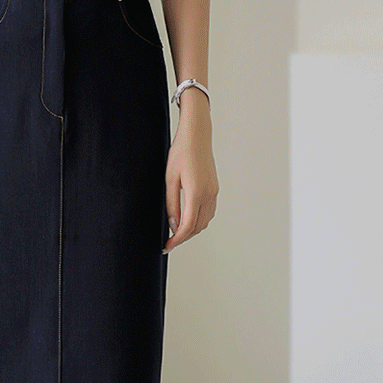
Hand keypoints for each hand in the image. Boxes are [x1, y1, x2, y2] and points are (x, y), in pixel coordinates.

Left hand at [164, 93, 218, 252]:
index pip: (187, 226)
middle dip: (183, 238)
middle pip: (197, 227)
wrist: (197, 136)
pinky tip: (188, 220)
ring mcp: (213, 192)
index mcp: (196, 193)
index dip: (177, 240)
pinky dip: (199, 221)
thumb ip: (172, 204)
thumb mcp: (170, 180)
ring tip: (176, 234)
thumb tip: (174, 225)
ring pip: (204, 222)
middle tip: (169, 242)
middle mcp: (208, 195)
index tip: (167, 246)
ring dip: (191, 231)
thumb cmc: (181, 154)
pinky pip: (209, 212)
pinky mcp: (214, 189)